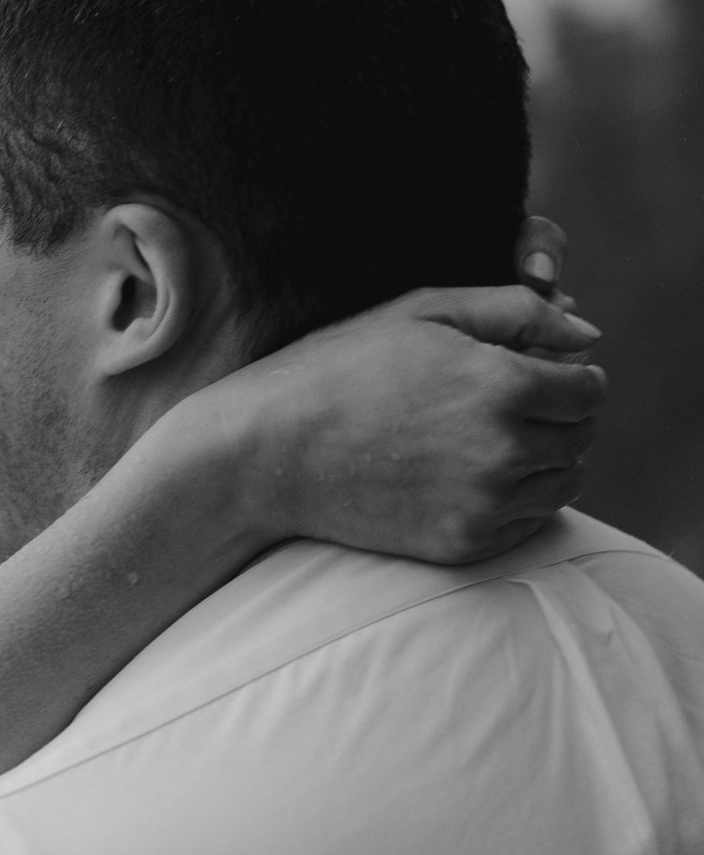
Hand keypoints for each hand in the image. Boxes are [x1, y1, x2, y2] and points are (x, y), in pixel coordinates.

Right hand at [183, 220, 605, 563]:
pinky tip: (465, 477)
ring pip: (564, 483)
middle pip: (582, 437)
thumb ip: (517, 310)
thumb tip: (589, 332)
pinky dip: (514, 500)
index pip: (589, 388)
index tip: (533, 373)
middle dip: (557, 417)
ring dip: (543, 461)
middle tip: (503, 407)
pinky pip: (527, 522)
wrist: (266, 454)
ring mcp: (484, 503)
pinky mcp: (463, 544)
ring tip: (486, 442)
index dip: (567, 375)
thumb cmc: (339, 368)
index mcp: (501, 384)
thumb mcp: (421, 313)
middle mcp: (503, 449)